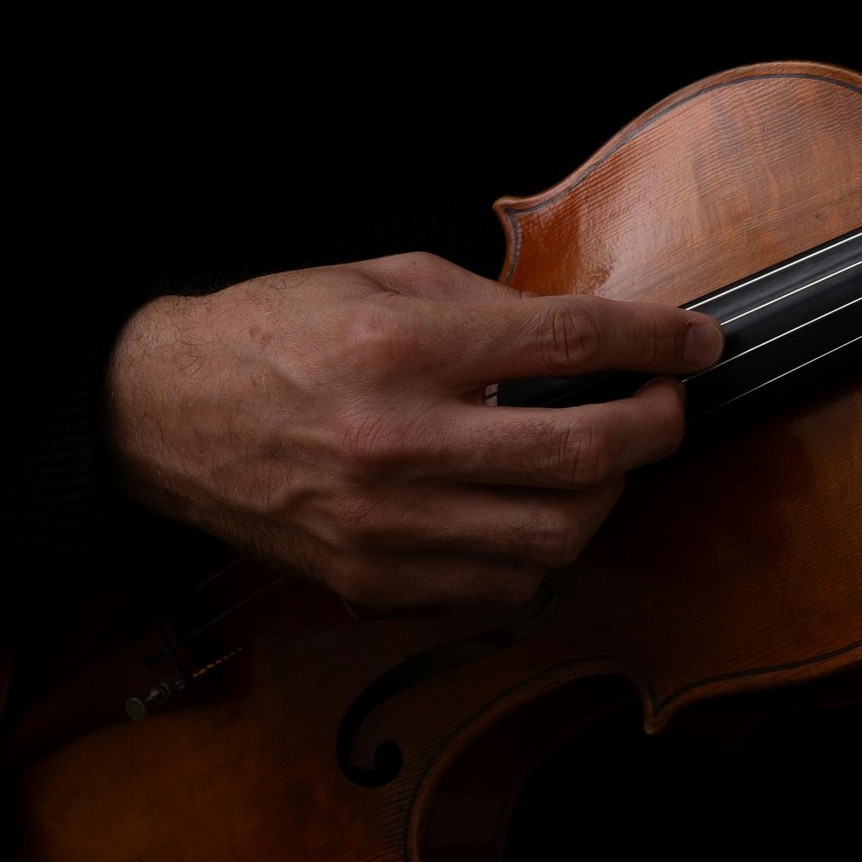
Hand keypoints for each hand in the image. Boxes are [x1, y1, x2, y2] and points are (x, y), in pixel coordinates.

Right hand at [104, 251, 722, 608]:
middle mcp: (397, 441)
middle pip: (582, 453)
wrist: (160, 417)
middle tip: (667, 404)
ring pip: (557, 535)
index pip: (568, 342)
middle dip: (655, 427)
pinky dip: (545, 549)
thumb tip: (595, 334)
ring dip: (608, 497)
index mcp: (401, 346)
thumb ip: (491, 305)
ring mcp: (386, 523)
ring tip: (605, 460)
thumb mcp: (381, 277)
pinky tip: (539, 509)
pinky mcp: (374, 579)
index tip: (700, 341)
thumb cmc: (273, 335)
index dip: (656, 339)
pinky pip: (504, 584)